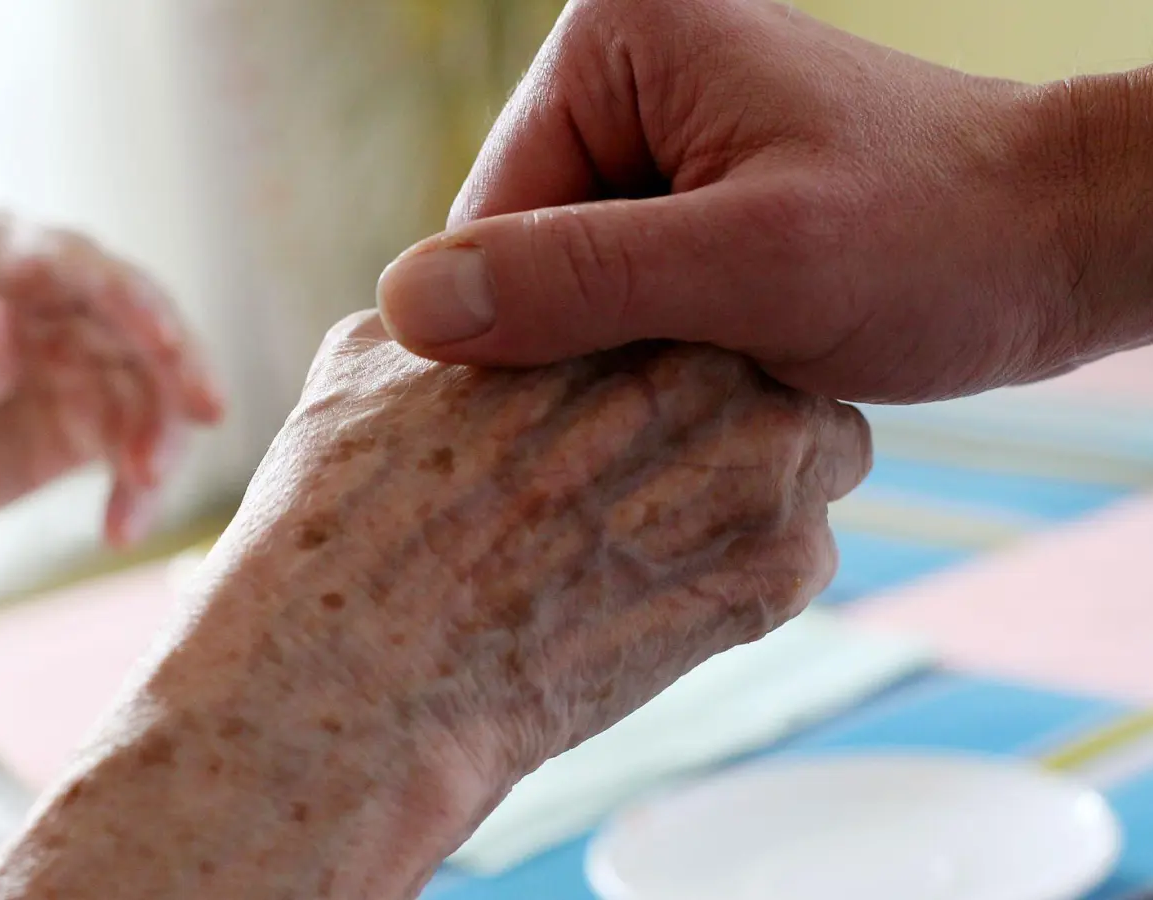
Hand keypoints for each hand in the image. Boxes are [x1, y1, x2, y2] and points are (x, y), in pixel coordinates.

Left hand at [0, 212, 221, 655]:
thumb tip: (2, 326)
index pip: (71, 261)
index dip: (125, 294)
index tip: (162, 338)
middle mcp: (54, 295)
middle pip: (138, 320)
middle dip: (176, 366)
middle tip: (205, 413)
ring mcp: (83, 358)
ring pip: (153, 386)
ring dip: (161, 436)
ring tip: (141, 488)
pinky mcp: (97, 421)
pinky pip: (138, 447)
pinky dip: (139, 489)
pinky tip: (120, 530)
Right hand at [0, 313, 868, 898]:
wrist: (367, 679)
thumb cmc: (350, 517)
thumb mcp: (374, 358)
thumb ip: (464, 316)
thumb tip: (483, 310)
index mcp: (612, 288)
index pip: (673, 265)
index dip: (642, 321)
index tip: (602, 369)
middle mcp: (710, 364)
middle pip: (754, 349)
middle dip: (709, 392)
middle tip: (630, 448)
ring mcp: (759, 472)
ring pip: (802, 445)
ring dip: (747, 469)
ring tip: (646, 519)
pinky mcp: (774, 577)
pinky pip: (797, 542)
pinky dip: (740, 559)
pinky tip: (649, 584)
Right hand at [377, 0, 1152, 402]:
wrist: (1061, 244)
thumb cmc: (936, 240)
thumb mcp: (753, 267)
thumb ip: (578, 280)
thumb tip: (407, 306)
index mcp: (615, 39)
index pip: (487, 220)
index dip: (533, 329)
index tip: (611, 399)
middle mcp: (621, 69)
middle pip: (524, 253)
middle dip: (588, 340)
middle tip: (684, 386)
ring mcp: (654, 128)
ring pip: (568, 284)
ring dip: (625, 352)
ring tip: (718, 370)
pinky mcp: (685, 186)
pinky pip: (619, 286)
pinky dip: (658, 345)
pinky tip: (722, 365)